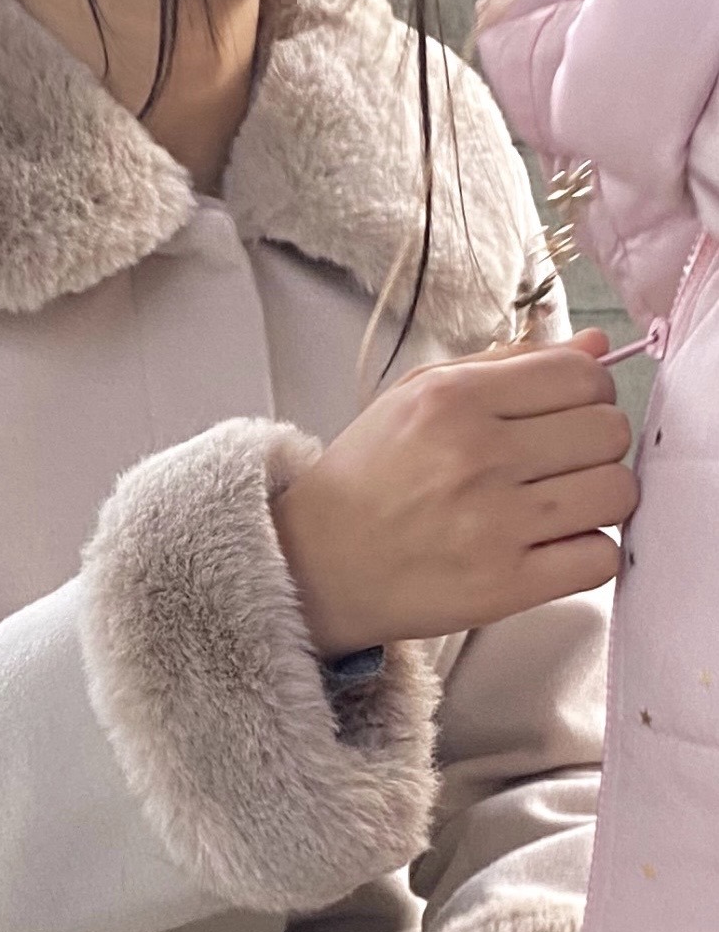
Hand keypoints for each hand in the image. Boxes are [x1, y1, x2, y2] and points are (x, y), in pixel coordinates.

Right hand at [271, 328, 634, 656]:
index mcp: (455, 398)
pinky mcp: (504, 586)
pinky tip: (557, 550)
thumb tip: (596, 345)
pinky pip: (599, 560)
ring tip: (563, 508)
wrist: (316, 564)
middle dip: (597, 446)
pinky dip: (589, 555)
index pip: (583, 376)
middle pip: (609, 431)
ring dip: (600, 500)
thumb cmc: (369, 478)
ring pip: (616, 493)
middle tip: (563, 466)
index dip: (592, 394)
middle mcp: (477, 456)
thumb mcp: (418, 396)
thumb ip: (509, 364)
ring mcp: (494, 524)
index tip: (570, 416)